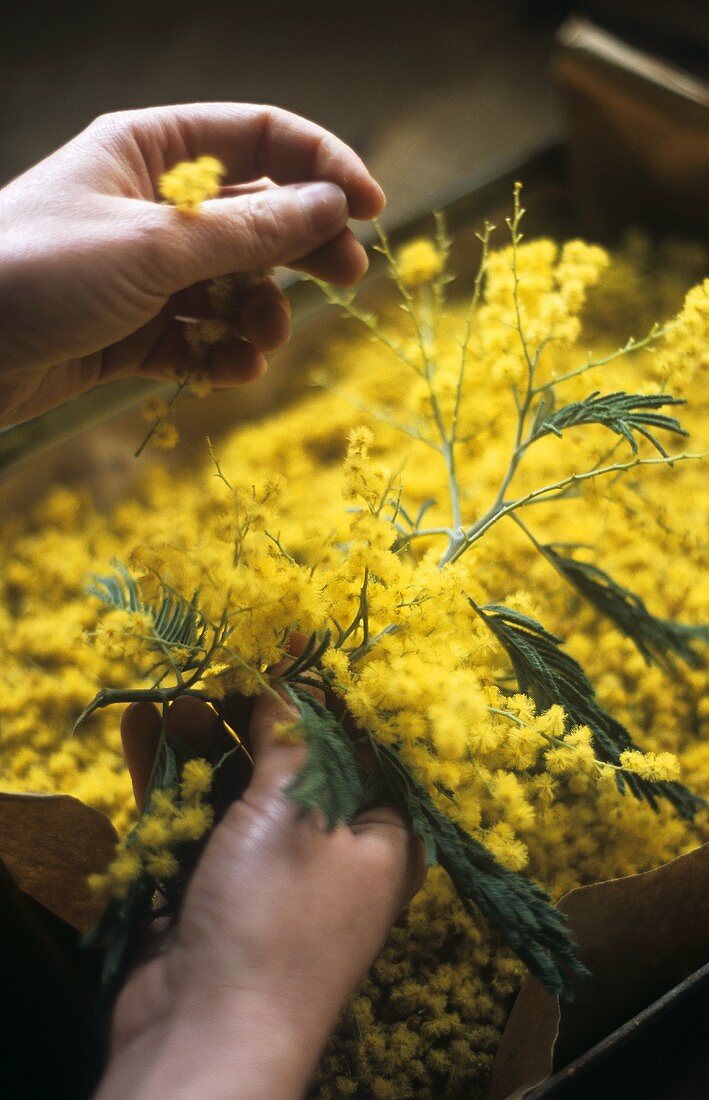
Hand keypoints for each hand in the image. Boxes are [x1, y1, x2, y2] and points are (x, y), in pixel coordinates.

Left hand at [0, 103, 384, 427]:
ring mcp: (142, 270)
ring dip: (260, 312)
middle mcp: (152, 205)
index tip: (370, 208)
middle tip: (346, 277)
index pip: (259, 138)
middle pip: (256, 214)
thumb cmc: (42, 273)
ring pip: (232, 284)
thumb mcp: (156, 245)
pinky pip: (198, 337)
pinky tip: (229, 370)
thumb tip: (331, 205)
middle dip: (302, 247)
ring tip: (261, 338)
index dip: (322, 166)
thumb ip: (250, 230)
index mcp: (151, 151)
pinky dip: (221, 354)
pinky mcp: (131, 330)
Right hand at [94, 692, 425, 1099]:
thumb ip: (294, 735)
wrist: (202, 1035)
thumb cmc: (275, 917)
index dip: (330, 695)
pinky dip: (171, 775)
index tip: (296, 645)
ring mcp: (267, 869)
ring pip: (238, 784)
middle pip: (295, 760)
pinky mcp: (210, 884)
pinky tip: (145, 727)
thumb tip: (298, 669)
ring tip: (177, 692)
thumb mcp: (294, 811)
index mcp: (380, 838)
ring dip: (205, 738)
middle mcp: (330, 851)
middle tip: (223, 663)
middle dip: (256, 713)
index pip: (364, 746)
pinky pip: (194, 815)